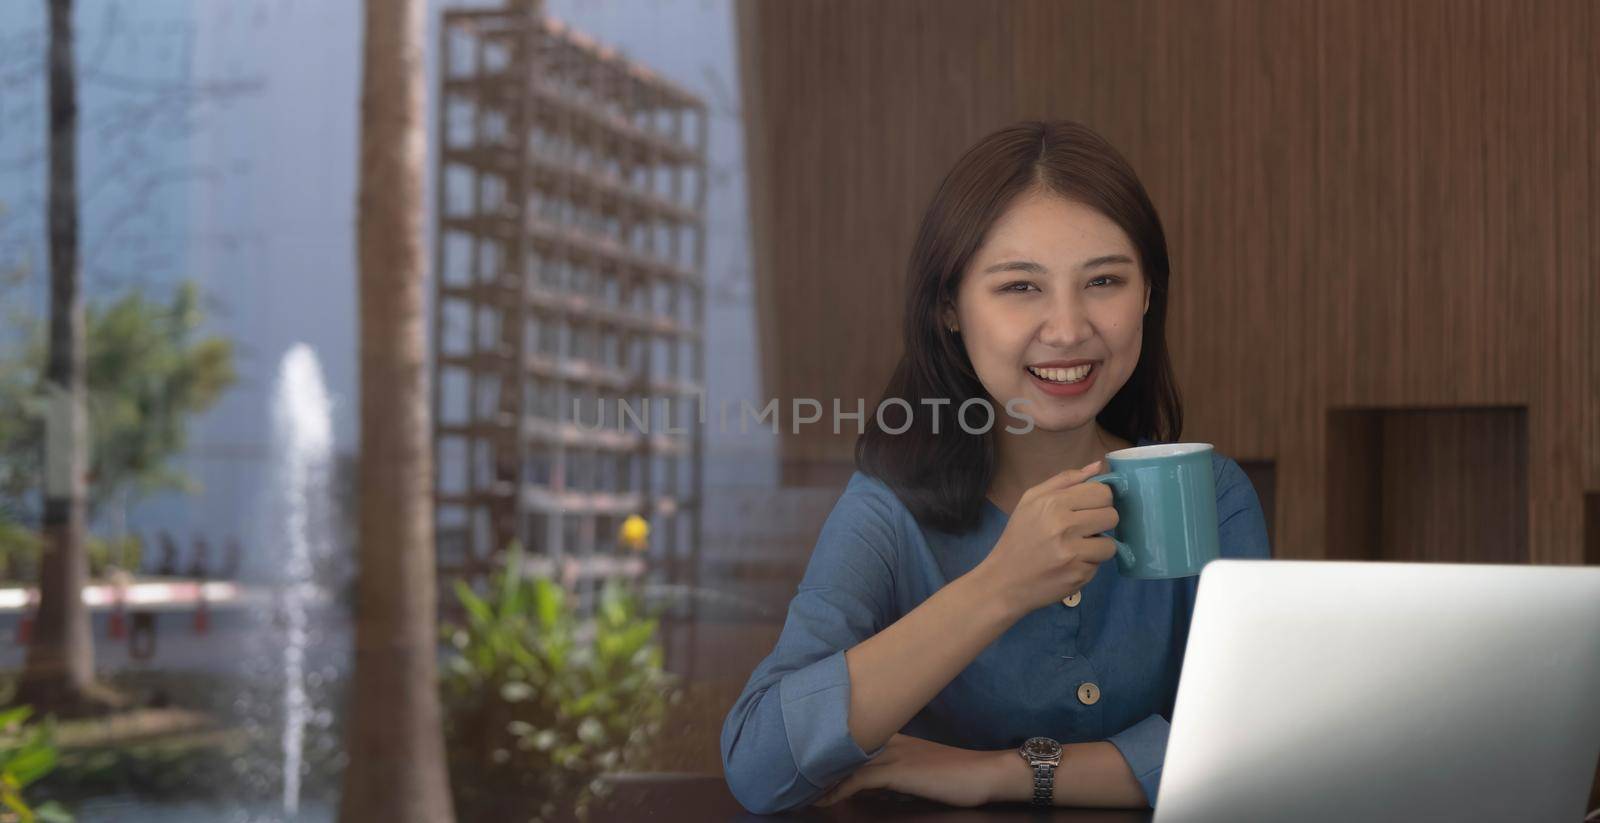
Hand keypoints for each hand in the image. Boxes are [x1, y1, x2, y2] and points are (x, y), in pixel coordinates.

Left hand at [814, 733, 1014, 807]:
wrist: (984, 773)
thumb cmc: (953, 775)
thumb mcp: (915, 772)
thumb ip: (887, 774)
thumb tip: (862, 785)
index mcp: (890, 736)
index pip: (847, 737)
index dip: (822, 749)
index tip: (800, 761)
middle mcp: (886, 739)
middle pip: (837, 744)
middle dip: (811, 759)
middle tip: (785, 773)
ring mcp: (891, 752)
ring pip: (842, 759)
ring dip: (817, 775)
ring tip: (794, 788)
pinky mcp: (897, 770)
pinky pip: (857, 779)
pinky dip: (836, 789)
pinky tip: (821, 799)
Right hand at [974, 460, 1118, 614]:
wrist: (1003, 581)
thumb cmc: (1018, 537)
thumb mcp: (1031, 500)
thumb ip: (1065, 480)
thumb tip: (1098, 466)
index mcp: (1053, 502)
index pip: (1102, 492)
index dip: (1099, 500)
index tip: (1088, 508)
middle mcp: (1065, 525)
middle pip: (1112, 515)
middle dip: (1101, 522)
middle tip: (1083, 529)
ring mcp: (1073, 552)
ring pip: (1111, 542)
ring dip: (1098, 546)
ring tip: (1078, 548)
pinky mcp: (1079, 574)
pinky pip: (1100, 564)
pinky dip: (1089, 563)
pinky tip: (1071, 564)